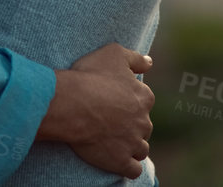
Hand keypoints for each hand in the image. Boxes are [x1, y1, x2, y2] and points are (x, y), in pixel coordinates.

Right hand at [38, 43, 153, 178]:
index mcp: (144, 97)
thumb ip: (135, 58)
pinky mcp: (121, 161)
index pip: (144, 100)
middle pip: (143, 126)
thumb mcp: (113, 54)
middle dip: (132, 125)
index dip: (130, 101)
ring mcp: (133, 143)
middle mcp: (143, 121)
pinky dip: (129, 167)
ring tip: (115, 142)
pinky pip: (133, 170)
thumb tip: (149, 62)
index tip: (114, 101)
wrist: (73, 104)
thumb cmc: (91, 76)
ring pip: (141, 149)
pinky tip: (119, 161)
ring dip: (132, 147)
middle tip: (111, 121)